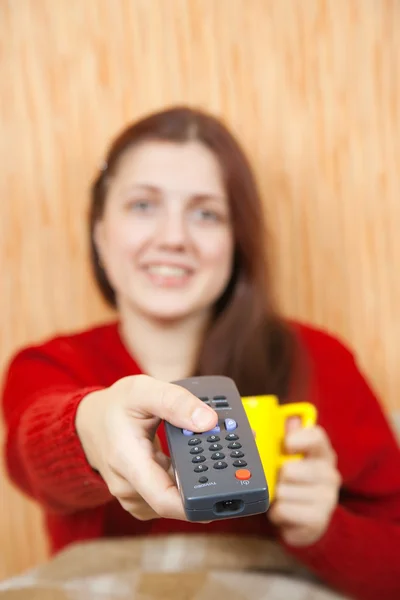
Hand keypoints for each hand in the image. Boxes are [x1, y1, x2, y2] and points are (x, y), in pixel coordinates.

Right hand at [76, 374, 216, 520]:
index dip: (198, 504)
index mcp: (128, 462)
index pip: (164, 500)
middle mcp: (129, 487)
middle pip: (177, 502)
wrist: (89, 423)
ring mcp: (134, 496)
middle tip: (234, 465)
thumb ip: (175, 402)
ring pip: (175, 500)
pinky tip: (198, 465)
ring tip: (216, 458)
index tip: (226, 493)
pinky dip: (186, 484)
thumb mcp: (143, 391)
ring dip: (198, 485)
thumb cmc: (115, 406)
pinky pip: (169, 496)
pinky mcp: (142, 498)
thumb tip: (208, 421)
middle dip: (208, 486)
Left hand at [269, 419, 340, 546]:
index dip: (298, 437)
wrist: (307, 521)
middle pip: (290, 469)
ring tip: (282, 497)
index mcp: (322, 453)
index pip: (316, 436)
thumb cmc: (296, 482)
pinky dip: (277, 513)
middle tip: (278, 480)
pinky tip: (284, 511)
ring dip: (275, 496)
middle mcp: (329, 474)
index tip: (285, 444)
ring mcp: (327, 498)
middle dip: (277, 475)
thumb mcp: (290, 457)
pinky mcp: (319, 519)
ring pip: (283, 491)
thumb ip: (287, 436)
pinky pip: (283, 510)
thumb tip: (288, 418)